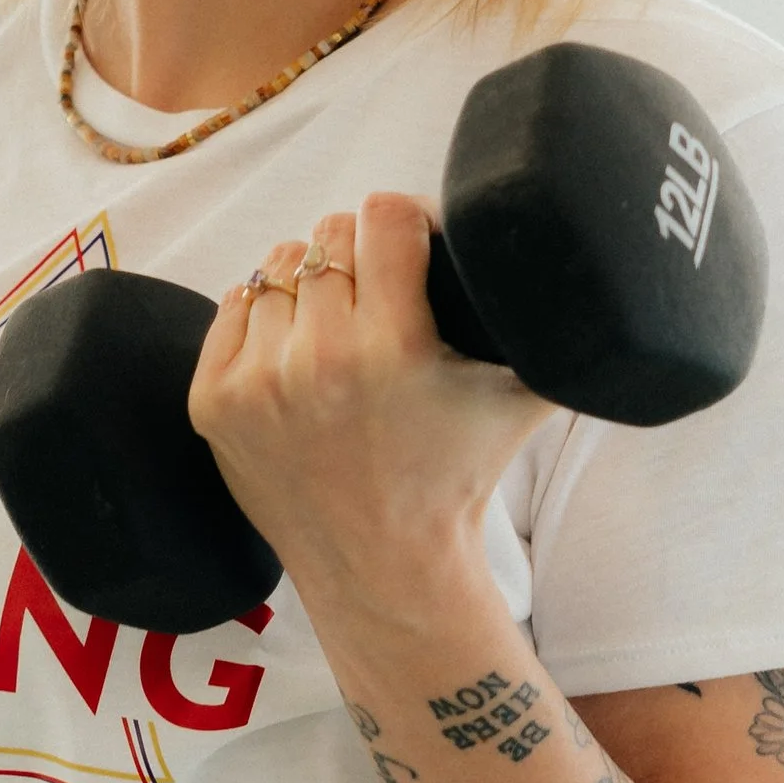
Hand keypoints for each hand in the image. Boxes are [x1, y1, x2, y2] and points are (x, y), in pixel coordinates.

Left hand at [189, 195, 551, 633]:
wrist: (383, 567)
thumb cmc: (455, 476)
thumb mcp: (522, 395)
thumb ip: (545, 323)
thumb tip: (569, 257)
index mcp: (394, 348)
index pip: (384, 215)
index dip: (404, 221)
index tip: (412, 244)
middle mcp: (318, 361)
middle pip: (328, 237)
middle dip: (357, 255)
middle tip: (377, 293)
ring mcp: (258, 383)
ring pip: (276, 268)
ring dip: (307, 286)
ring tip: (336, 327)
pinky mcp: (214, 403)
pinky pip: (233, 308)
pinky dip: (262, 319)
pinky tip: (293, 351)